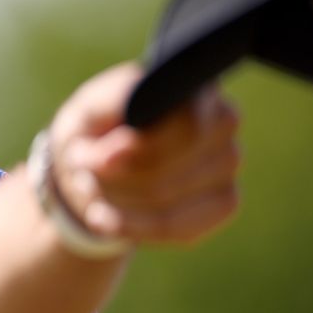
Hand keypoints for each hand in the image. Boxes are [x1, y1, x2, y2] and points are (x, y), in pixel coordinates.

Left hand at [49, 62, 241, 244]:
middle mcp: (223, 120)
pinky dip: (131, 225)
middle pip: (166, 164)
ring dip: (114, 198)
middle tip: (82, 166)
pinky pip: (176, 227)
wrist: (100, 162)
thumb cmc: (96, 125)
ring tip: (89, 185)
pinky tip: (103, 216)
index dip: (138, 146)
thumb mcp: (87, 109)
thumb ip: (105, 115)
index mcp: (191, 85)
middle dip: (113, 174)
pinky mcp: (225, 202)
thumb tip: (119, 150)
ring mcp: (230, 162)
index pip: (184, 122)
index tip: (98, 157)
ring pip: (165, 198)